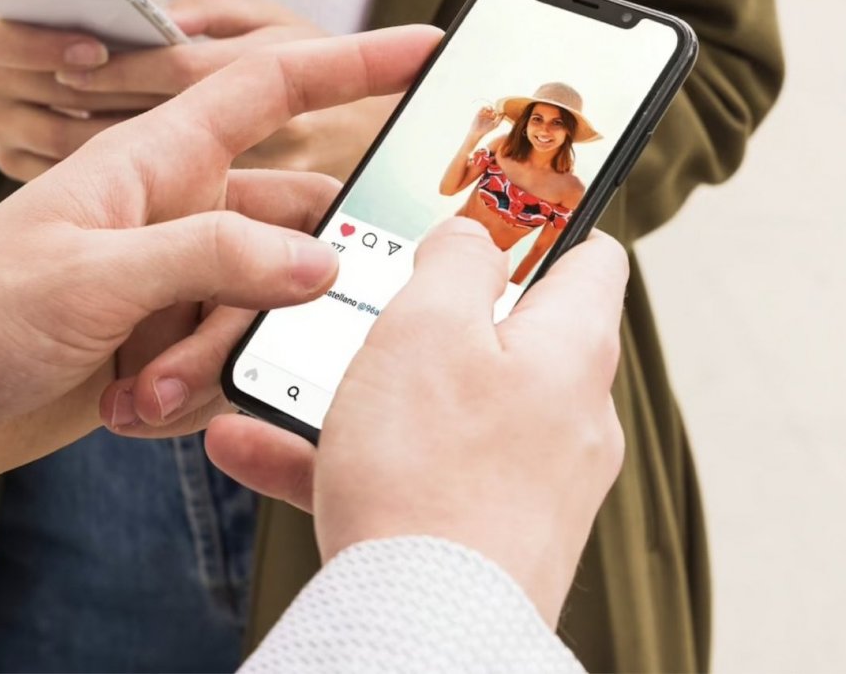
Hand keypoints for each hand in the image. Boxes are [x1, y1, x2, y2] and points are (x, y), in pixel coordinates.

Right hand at [0, 7, 165, 181]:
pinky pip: (61, 171)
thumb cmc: (86, 26)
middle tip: (161, 94)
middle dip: (107, 91)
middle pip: (40, 94)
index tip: (97, 50)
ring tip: (172, 123)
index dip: (47, 46)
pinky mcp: (15, 162)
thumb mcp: (108, 2)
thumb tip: (174, 23)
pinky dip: (108, 163)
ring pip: (58, 137)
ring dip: (118, 130)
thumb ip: (141, 2)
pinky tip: (154, 152)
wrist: (44, 68)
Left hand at [0, 26, 443, 497]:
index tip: (423, 49)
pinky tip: (124, 410)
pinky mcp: (158, 351)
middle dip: (281, 291)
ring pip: (257, 312)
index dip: (348, 64)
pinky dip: (187, 396)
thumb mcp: (89, 279)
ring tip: (136, 390)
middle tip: (246, 330)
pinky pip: (224, 366)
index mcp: (153, 165)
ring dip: (208, 362)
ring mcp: (168, 287)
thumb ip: (210, 258)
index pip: (268, 91)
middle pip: (287, 231)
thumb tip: (319, 261)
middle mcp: (173, 218)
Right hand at [199, 219, 630, 625]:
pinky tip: (255, 449)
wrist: (422, 634)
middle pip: (501, 338)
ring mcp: (527, 487)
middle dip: (421, 320)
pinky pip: (408, 480)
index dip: (540, 225)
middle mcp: (566, 419)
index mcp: (572, 351)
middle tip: (365, 305)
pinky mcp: (481, 542)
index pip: (590, 260)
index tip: (485, 213)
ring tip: (279, 384)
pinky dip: (339, 462)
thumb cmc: (431, 474)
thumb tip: (473, 235)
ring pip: (435, 414)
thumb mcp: (430, 325)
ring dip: (356, 395)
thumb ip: (456, 259)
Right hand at [469, 103, 501, 136]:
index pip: (497, 112)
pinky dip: (485, 107)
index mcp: (492, 118)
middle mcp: (488, 115)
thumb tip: (505, 113)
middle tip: (496, 109)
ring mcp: (484, 113)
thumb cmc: (487, 130)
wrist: (477, 131)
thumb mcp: (495, 125)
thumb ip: (500, 119)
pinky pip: (483, 107)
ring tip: (491, 110)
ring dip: (490, 107)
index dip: (499, 111)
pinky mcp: (479, 112)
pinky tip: (487, 110)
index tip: (501, 111)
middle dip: (495, 109)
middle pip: (493, 109)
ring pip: (488, 107)